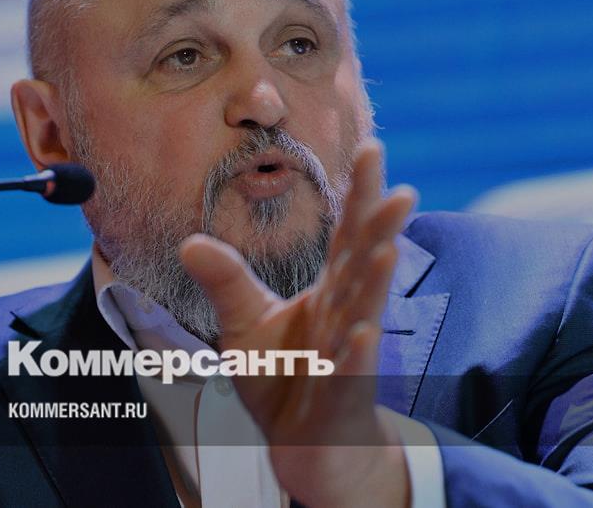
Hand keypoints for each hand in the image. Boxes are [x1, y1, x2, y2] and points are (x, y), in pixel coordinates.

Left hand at [179, 139, 417, 507]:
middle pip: (364, 263)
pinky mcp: (338, 395)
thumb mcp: (245, 323)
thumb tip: (190, 240)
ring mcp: (345, 354)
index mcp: (329, 291)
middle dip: (381, 226)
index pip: (346, 234)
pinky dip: (355, 356)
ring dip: (376, 281)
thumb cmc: (285, 378)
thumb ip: (226, 280)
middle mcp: (344, 314)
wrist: (304, 446)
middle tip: (402, 188)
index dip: (359, 193)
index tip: (372, 147)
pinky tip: (361, 335)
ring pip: (363, 311)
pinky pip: (347, 374)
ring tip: (389, 245)